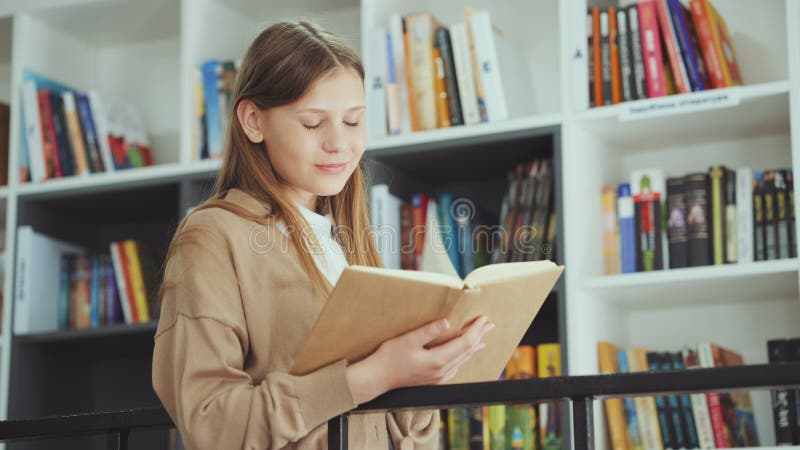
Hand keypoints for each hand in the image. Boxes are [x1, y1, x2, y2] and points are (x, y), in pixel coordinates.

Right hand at [346, 315, 494, 403]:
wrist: (377, 378)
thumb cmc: (389, 358)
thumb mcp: (407, 340)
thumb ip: (428, 331)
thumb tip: (447, 322)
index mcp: (438, 361)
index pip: (464, 343)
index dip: (475, 330)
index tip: (483, 318)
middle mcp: (442, 371)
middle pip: (467, 351)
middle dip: (479, 337)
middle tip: (490, 325)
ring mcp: (438, 377)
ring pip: (462, 360)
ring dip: (473, 346)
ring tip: (482, 338)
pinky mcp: (433, 379)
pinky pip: (455, 366)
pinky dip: (463, 356)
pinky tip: (463, 353)